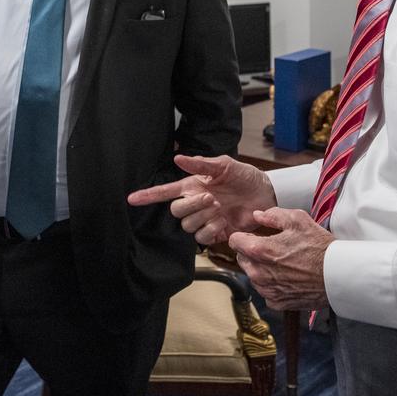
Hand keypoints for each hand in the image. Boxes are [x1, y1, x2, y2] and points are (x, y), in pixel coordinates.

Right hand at [126, 154, 276, 244]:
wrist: (265, 194)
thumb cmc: (244, 176)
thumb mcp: (224, 165)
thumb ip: (201, 163)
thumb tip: (178, 158)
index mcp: (192, 186)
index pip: (165, 192)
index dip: (147, 195)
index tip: (131, 199)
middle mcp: (195, 203)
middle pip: (176, 211)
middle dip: (191, 205)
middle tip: (212, 198)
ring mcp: (205, 219)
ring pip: (187, 225)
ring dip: (202, 217)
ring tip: (219, 208)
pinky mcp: (216, 233)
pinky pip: (202, 237)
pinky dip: (210, 230)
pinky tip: (222, 222)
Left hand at [228, 207, 332, 309]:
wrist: (338, 276)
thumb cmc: (319, 247)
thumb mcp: (298, 220)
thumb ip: (272, 215)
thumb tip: (257, 215)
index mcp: (259, 250)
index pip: (234, 241)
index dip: (244, 236)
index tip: (254, 236)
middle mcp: (258, 273)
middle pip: (242, 259)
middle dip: (252, 252)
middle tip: (272, 248)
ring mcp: (267, 290)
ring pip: (252, 276)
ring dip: (261, 269)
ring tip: (282, 263)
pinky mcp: (276, 302)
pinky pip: (266, 291)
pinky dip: (272, 285)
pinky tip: (287, 277)